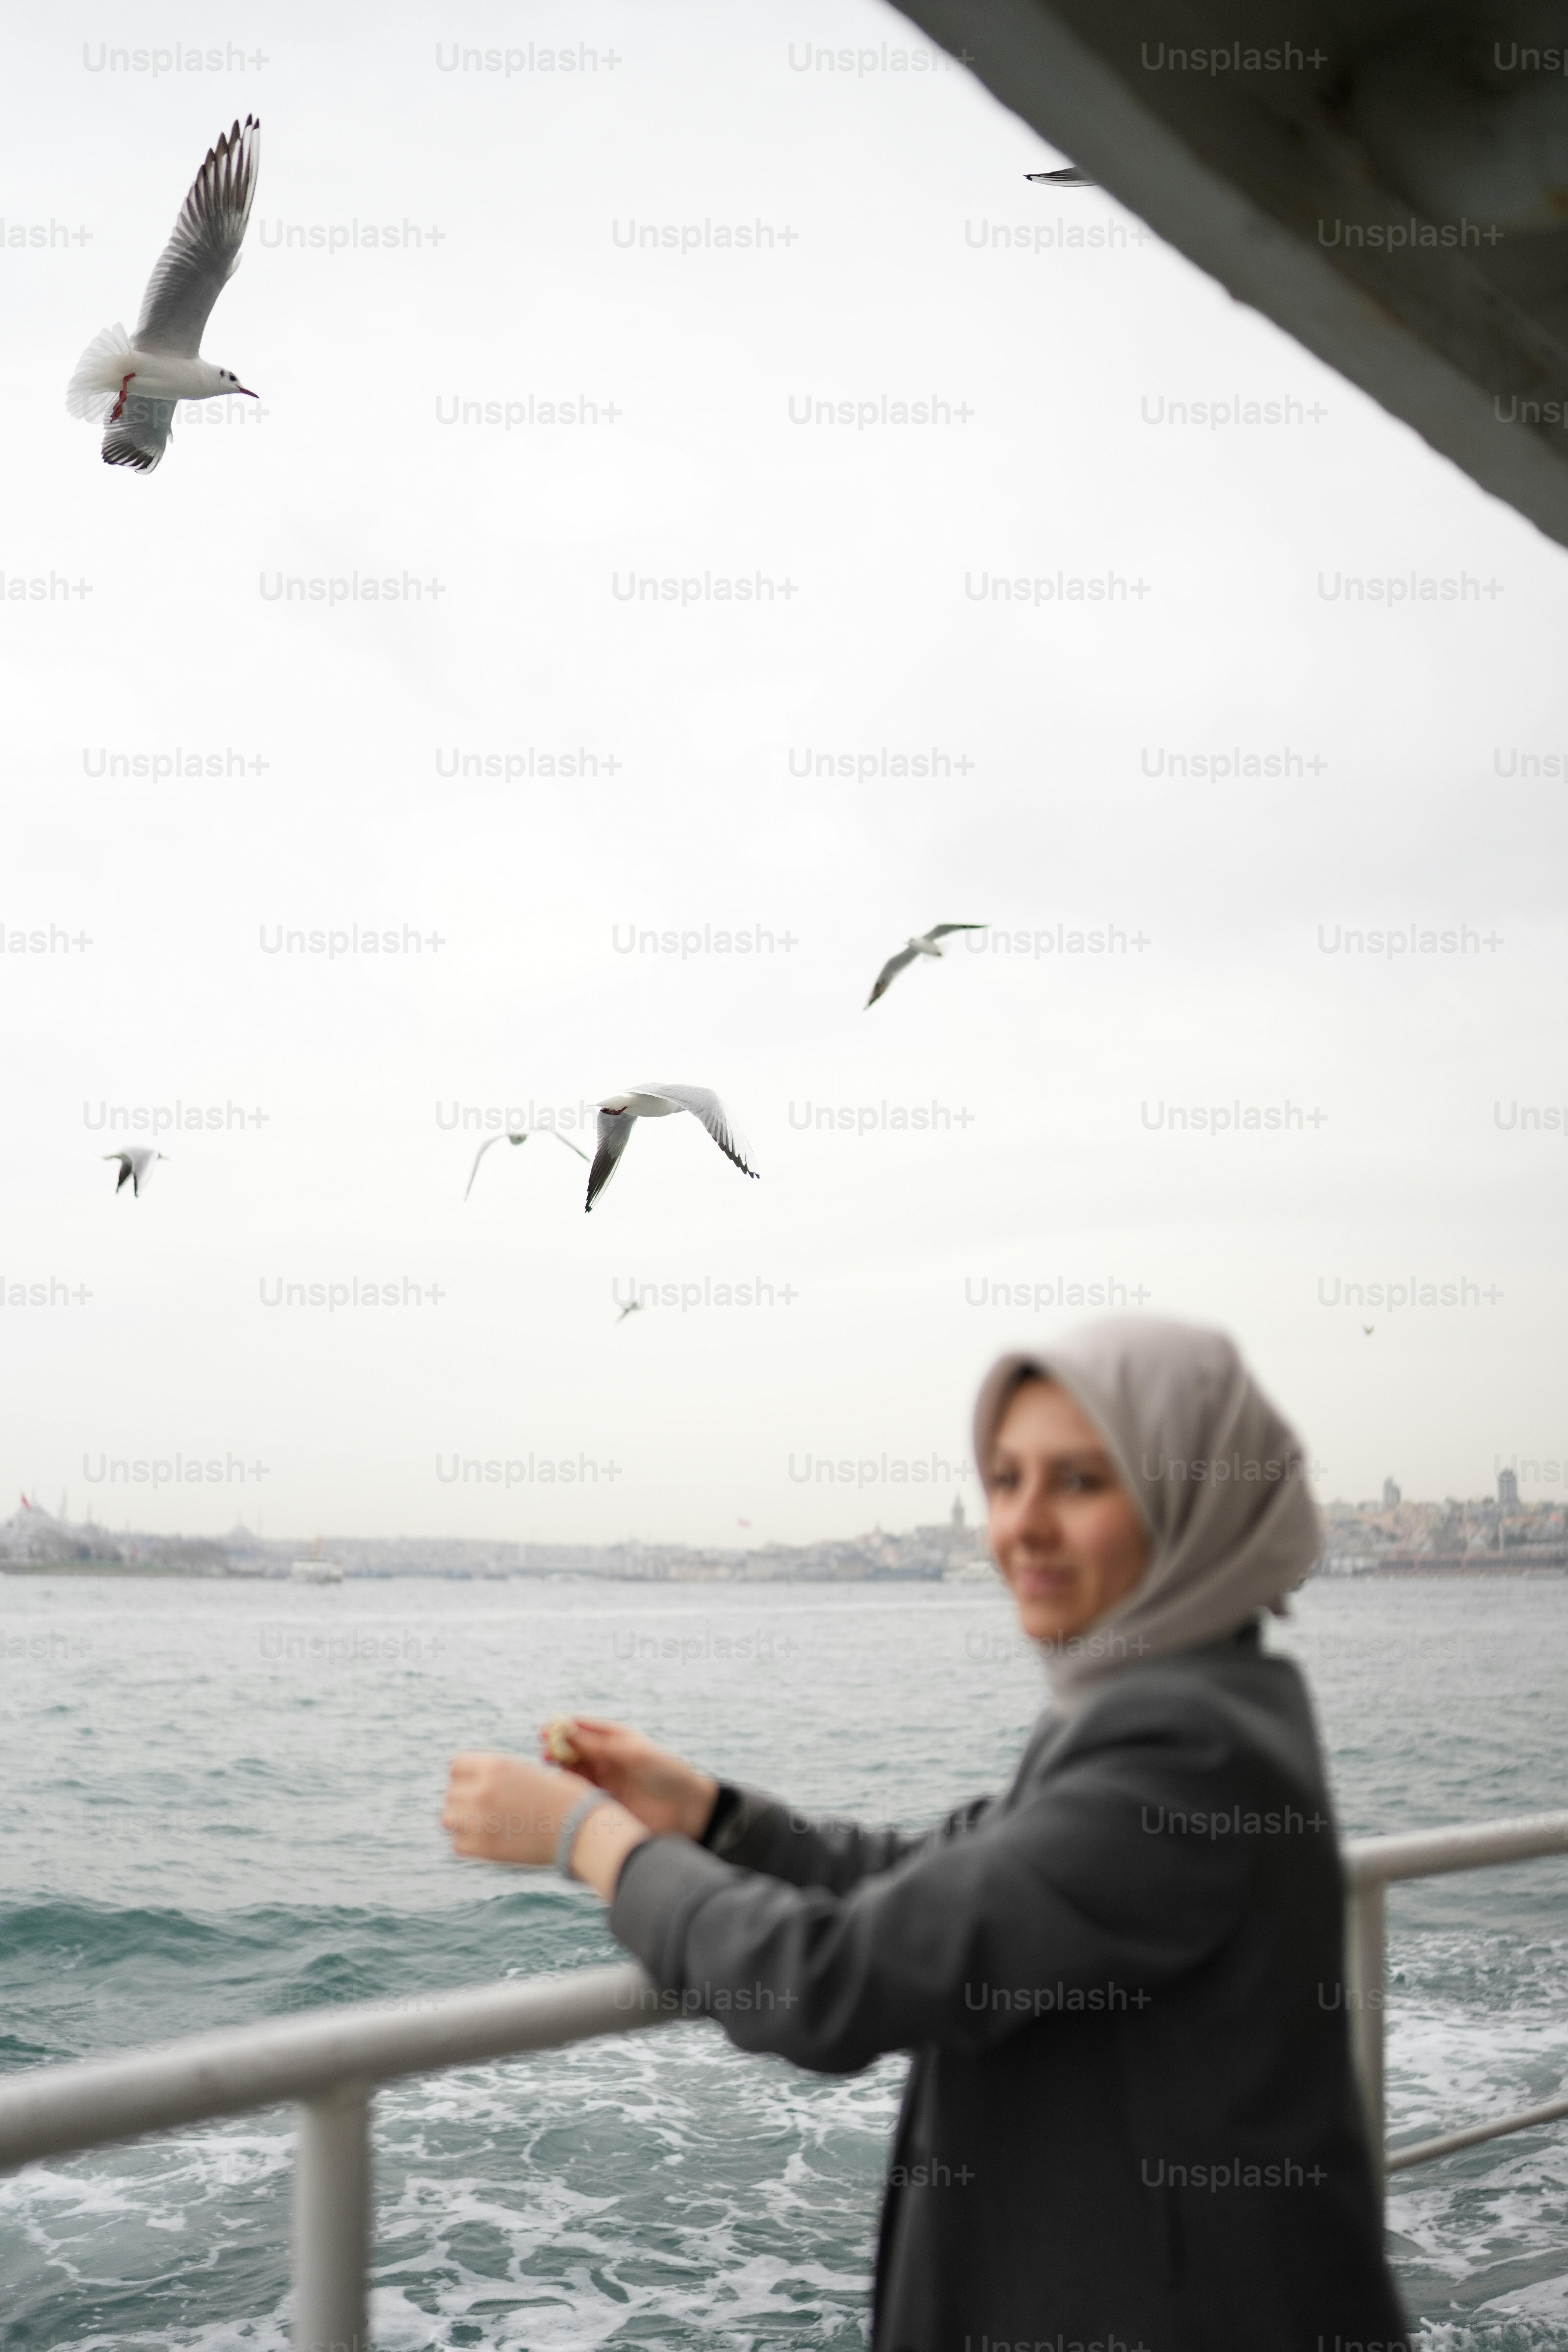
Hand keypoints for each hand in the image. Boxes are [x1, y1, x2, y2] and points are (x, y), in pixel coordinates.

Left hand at [442, 1751, 590, 1865]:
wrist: (581, 1830)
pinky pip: (457, 1845)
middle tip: (484, 1809)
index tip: (476, 1785)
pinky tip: (488, 1841)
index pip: (456, 1767)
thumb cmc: (564, 1798)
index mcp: (496, 1766)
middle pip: (451, 1794)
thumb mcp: (529, 1773)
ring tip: (482, 1825)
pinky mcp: (485, 1849)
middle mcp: (483, 1790)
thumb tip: (479, 1783)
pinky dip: (468, 1844)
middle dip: (464, 1801)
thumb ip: (500, 1776)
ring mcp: (481, 1821)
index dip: (465, 1776)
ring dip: (462, 1822)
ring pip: (449, 1819)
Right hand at [538, 1717, 718, 1840]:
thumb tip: (567, 1731)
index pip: (584, 1729)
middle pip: (574, 1751)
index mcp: (617, 1740)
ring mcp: (605, 1783)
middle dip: (557, 1750)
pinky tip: (560, 1793)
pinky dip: (568, 1794)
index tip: (545, 1731)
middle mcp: (608, 1760)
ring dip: (560, 1771)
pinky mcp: (605, 1806)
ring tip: (550, 1772)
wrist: (688, 1811)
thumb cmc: (667, 1773)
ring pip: (574, 1774)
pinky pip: (581, 1797)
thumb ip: (599, 1745)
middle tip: (545, 1753)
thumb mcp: (633, 1753)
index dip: (563, 1728)